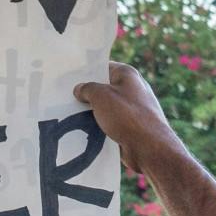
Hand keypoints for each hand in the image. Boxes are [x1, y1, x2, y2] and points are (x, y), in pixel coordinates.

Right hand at [72, 62, 187, 177]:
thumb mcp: (100, 96)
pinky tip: (85, 131)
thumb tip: (79, 89)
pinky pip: (110, 123)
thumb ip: (87, 89)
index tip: (70, 78)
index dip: (87, 72)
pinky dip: (100, 126)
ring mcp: (132, 109)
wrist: (149, 147)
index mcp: (128, 75)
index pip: (104, 67)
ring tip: (72, 115)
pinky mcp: (130, 127)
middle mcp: (132, 89)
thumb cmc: (127, 116)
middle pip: (104, 88)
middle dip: (87, 94)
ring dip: (92, 112)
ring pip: (106, 107)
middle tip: (67, 97)